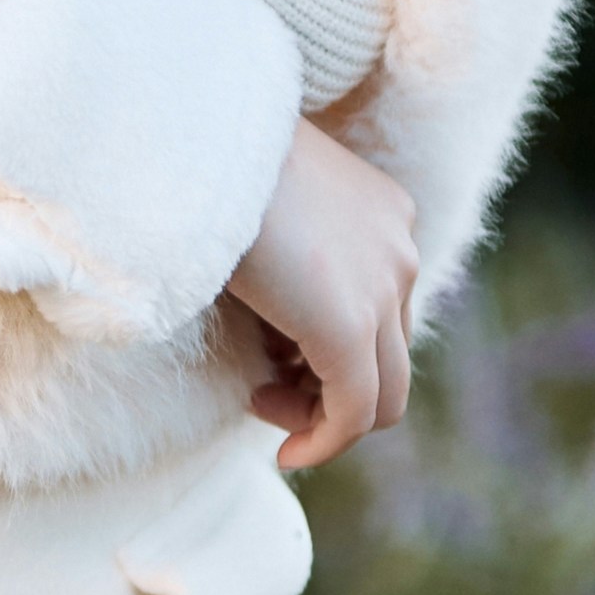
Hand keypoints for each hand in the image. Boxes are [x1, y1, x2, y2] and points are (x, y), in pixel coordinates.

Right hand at [228, 114, 418, 475]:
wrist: (193, 139)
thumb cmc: (205, 163)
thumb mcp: (260, 206)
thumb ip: (286, 260)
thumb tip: (271, 327)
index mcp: (385, 215)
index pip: (380, 311)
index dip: (327, 347)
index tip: (271, 356)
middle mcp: (400, 252)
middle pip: (389, 357)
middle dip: (329, 386)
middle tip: (266, 388)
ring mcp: (384, 291)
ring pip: (381, 395)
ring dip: (324, 415)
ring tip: (262, 401)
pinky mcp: (349, 330)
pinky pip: (354, 413)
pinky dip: (324, 442)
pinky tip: (288, 454)